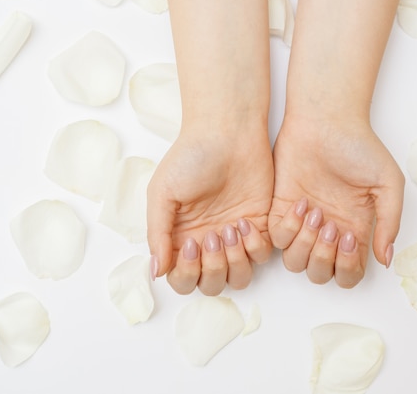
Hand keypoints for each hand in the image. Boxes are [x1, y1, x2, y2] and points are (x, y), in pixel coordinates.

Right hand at [147, 122, 272, 294]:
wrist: (227, 133)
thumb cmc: (190, 157)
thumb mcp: (161, 193)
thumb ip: (157, 233)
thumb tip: (155, 270)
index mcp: (180, 239)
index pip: (181, 279)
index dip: (186, 273)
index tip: (190, 246)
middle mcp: (207, 243)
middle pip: (210, 284)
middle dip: (213, 269)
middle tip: (214, 236)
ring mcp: (234, 238)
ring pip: (238, 277)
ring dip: (234, 261)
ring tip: (231, 228)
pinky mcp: (260, 227)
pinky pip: (261, 257)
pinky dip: (254, 247)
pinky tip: (245, 221)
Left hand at [268, 114, 404, 287]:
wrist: (326, 122)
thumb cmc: (359, 148)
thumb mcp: (387, 184)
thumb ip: (389, 222)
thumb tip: (385, 260)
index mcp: (353, 230)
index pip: (348, 273)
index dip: (347, 268)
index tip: (349, 239)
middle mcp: (326, 232)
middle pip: (319, 273)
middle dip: (324, 258)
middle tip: (331, 226)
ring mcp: (301, 223)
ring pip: (294, 262)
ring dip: (305, 245)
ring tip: (315, 214)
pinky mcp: (279, 209)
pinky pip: (276, 238)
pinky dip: (288, 227)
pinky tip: (300, 202)